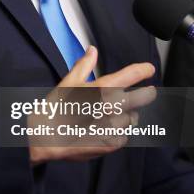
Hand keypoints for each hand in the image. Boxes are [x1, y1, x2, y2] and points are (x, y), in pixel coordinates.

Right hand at [29, 46, 155, 163]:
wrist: (45, 137)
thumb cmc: (56, 108)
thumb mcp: (69, 82)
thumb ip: (84, 64)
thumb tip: (92, 50)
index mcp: (103, 87)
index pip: (132, 74)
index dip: (143, 70)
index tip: (148, 70)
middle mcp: (112, 106)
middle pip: (144, 97)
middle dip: (147, 93)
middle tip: (148, 93)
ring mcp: (114, 126)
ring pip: (133, 118)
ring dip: (127, 115)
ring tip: (112, 116)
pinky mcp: (112, 143)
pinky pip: (124, 136)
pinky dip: (119, 133)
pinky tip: (106, 130)